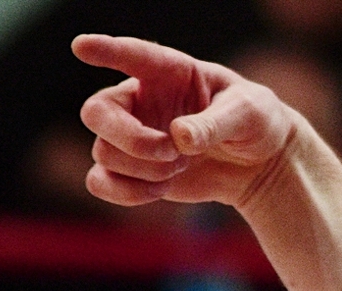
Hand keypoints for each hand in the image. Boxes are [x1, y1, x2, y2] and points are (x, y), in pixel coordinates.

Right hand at [73, 34, 297, 207]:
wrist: (260, 163)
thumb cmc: (255, 123)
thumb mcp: (248, 114)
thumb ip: (215, 123)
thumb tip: (179, 137)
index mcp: (169, 73)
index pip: (131, 55)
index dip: (106, 50)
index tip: (82, 46)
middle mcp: (140, 100)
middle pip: (96, 113)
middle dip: (131, 140)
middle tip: (172, 151)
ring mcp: (131, 135)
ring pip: (103, 153)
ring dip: (144, 169)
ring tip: (182, 165)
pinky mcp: (132, 170)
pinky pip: (101, 183)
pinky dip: (126, 193)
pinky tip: (161, 189)